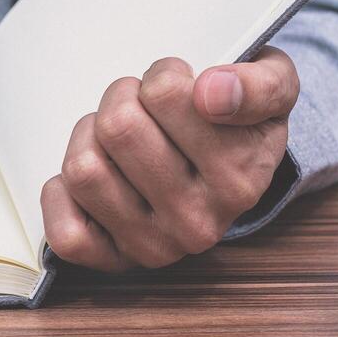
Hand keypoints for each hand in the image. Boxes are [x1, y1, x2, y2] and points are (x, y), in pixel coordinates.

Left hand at [41, 46, 297, 270]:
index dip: (164, 75)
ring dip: (90, 140)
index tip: (181, 87)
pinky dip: (62, 195)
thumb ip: (258, 83)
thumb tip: (212, 93)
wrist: (232, 172)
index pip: (165, 92)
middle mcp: (199, 223)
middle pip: (117, 127)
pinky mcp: (113, 261)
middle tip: (142, 108)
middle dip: (122, 101)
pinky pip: (64, 231)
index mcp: (240, 179)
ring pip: (83, 170)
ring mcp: (155, 247)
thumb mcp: (275, 87)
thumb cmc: (240, 120)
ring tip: (117, 139)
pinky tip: (95, 174)